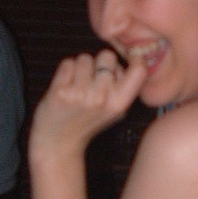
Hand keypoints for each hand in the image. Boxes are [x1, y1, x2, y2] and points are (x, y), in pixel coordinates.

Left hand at [29, 51, 147, 159]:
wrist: (58, 142)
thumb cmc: (87, 121)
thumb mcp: (115, 110)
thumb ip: (124, 86)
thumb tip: (132, 56)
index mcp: (119, 103)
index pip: (139, 70)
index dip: (135, 59)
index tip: (127, 60)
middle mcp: (102, 97)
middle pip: (107, 55)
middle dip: (99, 63)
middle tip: (93, 80)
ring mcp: (80, 94)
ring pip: (85, 57)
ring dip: (80, 67)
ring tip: (78, 86)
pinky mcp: (60, 91)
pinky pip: (67, 63)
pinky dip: (66, 71)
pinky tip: (66, 87)